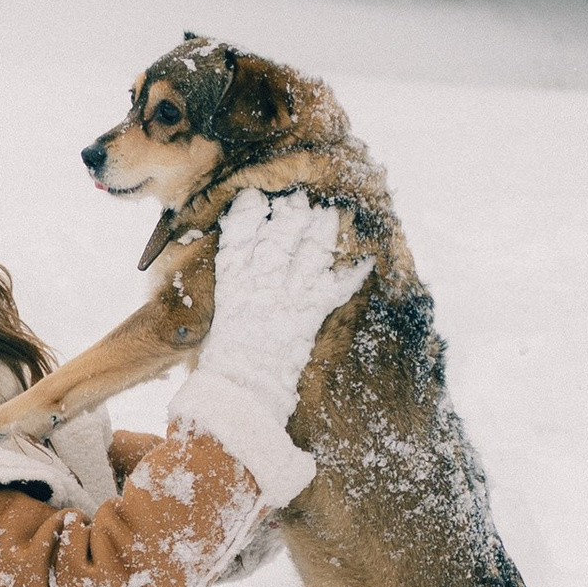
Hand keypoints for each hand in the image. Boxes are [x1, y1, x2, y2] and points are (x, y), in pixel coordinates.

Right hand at [196, 186, 368, 422]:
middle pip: (279, 236)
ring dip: (321, 232)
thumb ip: (232, 280)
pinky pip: (336, 288)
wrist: (240, 389)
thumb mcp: (220, 311)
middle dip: (291, 215)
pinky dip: (353, 274)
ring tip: (329, 214)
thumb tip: (245, 252)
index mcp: (233, 280)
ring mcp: (288, 295)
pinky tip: (366, 260)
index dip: (249, 212)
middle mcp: (261, 281)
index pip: (239, 234)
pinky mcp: (309, 314)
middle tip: (300, 200)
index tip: (255, 197)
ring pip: (309, 252)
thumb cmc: (224, 356)